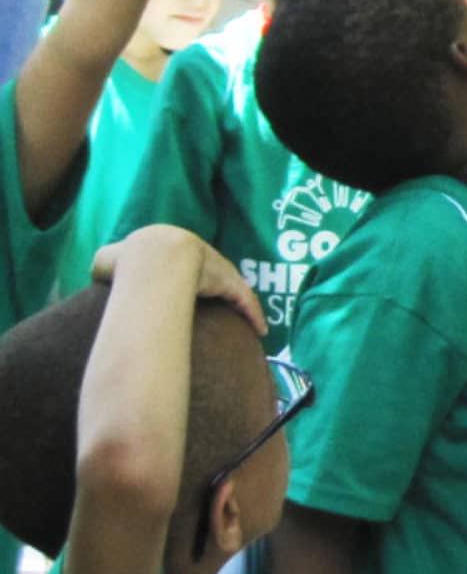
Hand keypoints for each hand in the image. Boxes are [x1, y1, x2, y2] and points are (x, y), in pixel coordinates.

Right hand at [91, 227, 267, 334]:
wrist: (150, 259)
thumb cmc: (126, 262)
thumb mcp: (106, 260)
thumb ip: (104, 268)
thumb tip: (96, 276)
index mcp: (167, 245)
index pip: (180, 259)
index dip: (183, 274)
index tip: (183, 288)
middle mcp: (196, 252)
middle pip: (210, 272)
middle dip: (214, 285)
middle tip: (216, 303)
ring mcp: (215, 266)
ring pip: (232, 286)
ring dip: (241, 304)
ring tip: (250, 323)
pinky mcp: (228, 280)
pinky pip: (244, 299)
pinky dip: (252, 313)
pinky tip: (261, 329)